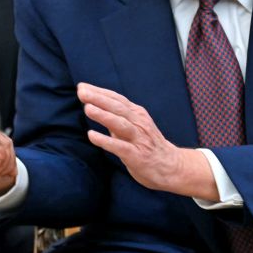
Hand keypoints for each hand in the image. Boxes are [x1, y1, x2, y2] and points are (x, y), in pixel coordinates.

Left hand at [78, 82, 217, 199]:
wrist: (171, 166)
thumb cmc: (148, 145)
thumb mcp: (134, 126)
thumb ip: (117, 118)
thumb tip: (95, 107)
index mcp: (137, 114)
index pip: (117, 99)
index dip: (100, 92)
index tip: (82, 86)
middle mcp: (139, 123)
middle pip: (117, 107)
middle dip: (99, 98)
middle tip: (81, 92)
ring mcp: (139, 139)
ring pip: (120, 124)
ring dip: (104, 115)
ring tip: (87, 108)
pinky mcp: (137, 155)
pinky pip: (120, 147)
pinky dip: (106, 141)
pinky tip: (92, 136)